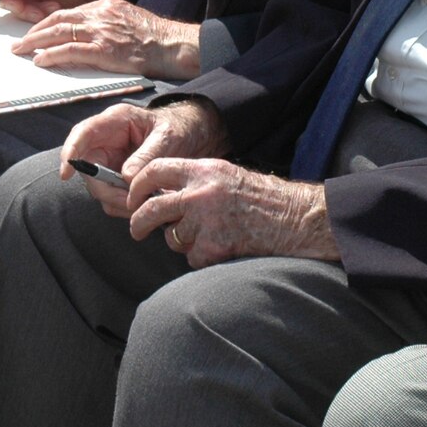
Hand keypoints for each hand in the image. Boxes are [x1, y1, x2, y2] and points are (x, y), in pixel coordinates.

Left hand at [14, 0, 200, 78]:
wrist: (172, 45)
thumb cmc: (153, 36)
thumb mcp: (126, 18)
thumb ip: (104, 22)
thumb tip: (84, 33)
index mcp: (104, 5)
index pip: (67, 11)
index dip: (46, 21)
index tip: (34, 30)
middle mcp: (99, 14)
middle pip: (57, 19)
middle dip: (34, 31)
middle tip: (19, 42)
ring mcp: (101, 31)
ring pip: (59, 33)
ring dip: (36, 43)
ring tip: (21, 51)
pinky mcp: (104, 50)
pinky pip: (71, 51)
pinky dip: (52, 55)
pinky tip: (40, 61)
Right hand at [60, 98, 227, 214]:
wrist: (190, 136)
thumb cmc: (178, 128)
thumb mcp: (167, 137)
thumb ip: (147, 155)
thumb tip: (126, 177)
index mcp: (115, 121)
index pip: (82, 133)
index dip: (70, 152)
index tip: (66, 173)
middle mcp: (106, 140)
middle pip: (88, 168)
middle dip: (104, 188)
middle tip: (130, 202)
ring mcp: (109, 159)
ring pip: (98, 186)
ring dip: (116, 200)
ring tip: (144, 203)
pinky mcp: (116, 176)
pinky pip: (110, 195)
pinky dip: (124, 205)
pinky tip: (143, 205)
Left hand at [124, 159, 336, 265]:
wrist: (294, 218)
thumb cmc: (262, 197)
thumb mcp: (224, 175)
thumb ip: (193, 181)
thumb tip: (159, 196)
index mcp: (203, 169)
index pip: (154, 170)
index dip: (137, 186)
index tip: (132, 198)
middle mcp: (200, 192)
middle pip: (151, 209)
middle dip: (138, 222)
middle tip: (136, 230)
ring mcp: (206, 221)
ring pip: (172, 237)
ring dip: (183, 241)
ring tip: (208, 235)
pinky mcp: (214, 246)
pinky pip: (192, 257)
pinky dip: (202, 257)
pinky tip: (222, 247)